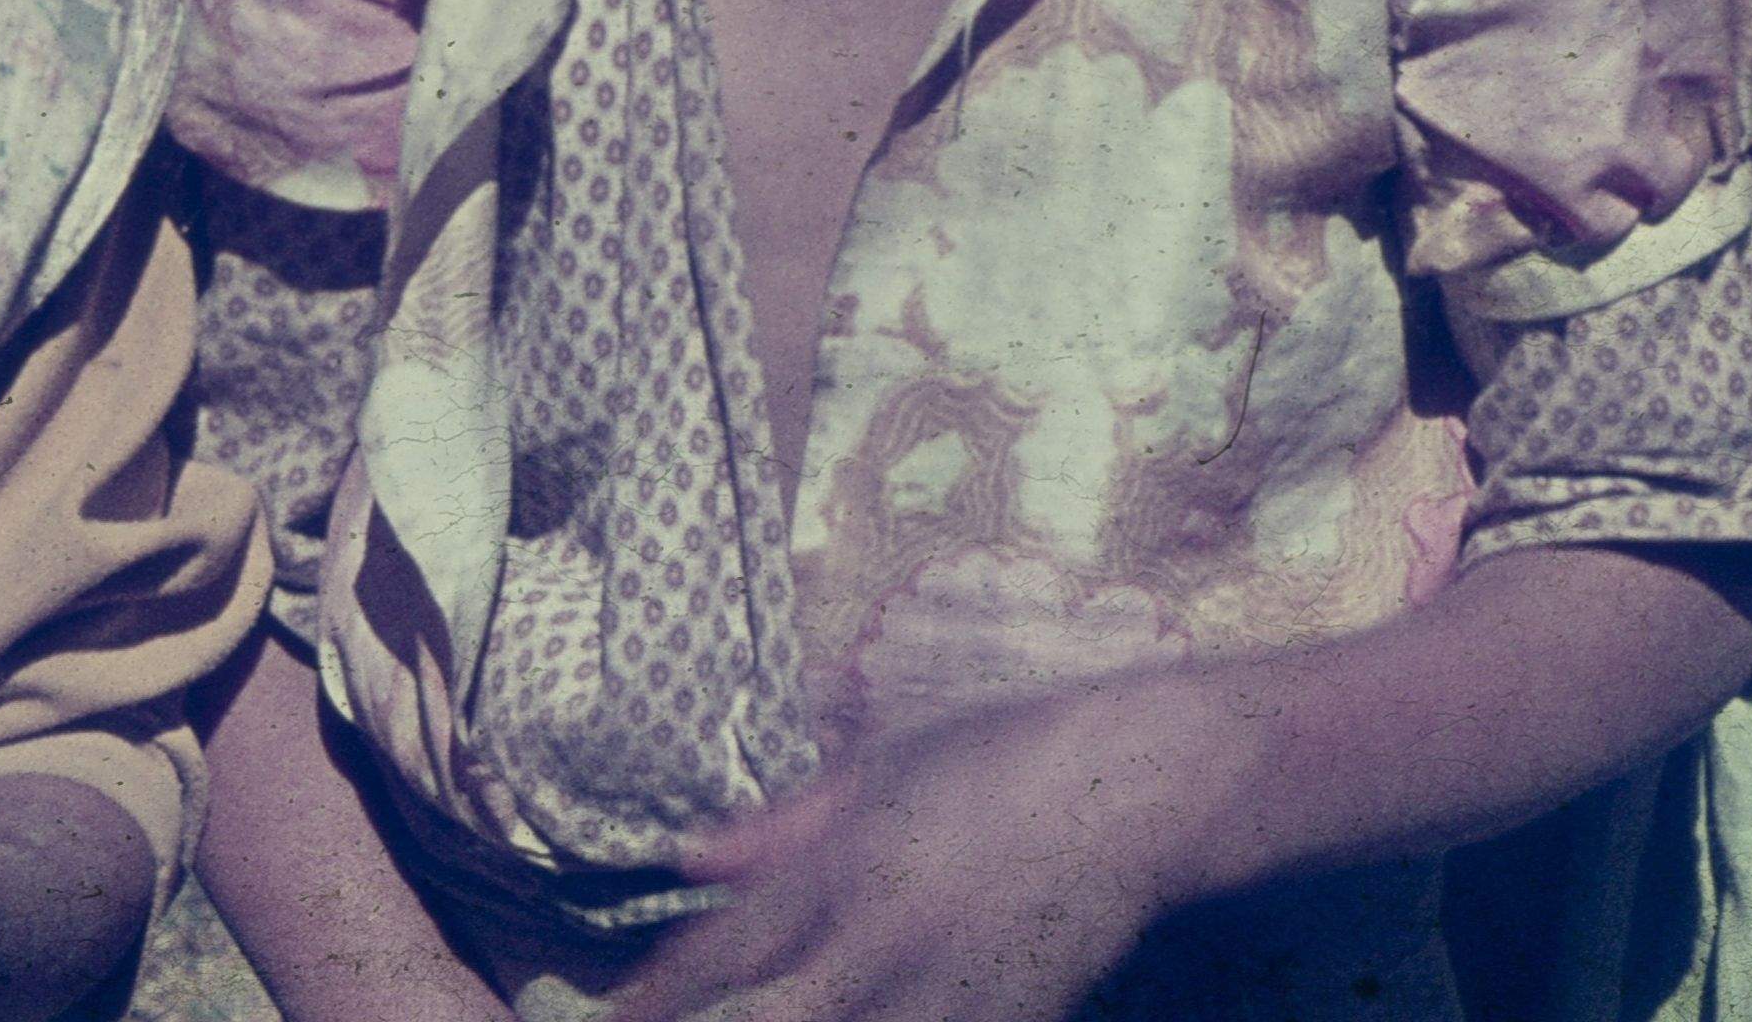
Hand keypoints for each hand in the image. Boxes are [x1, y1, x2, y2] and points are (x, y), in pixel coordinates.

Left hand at [602, 696, 1175, 1021]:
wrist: (1136, 786)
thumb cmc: (1004, 757)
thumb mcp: (882, 768)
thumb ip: (781, 825)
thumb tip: (690, 855)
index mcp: (846, 866)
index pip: (729, 948)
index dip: (662, 993)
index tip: (615, 1016)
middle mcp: (887, 939)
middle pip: (780, 1021)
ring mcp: (951, 992)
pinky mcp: (1007, 1020)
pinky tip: (875, 1019)